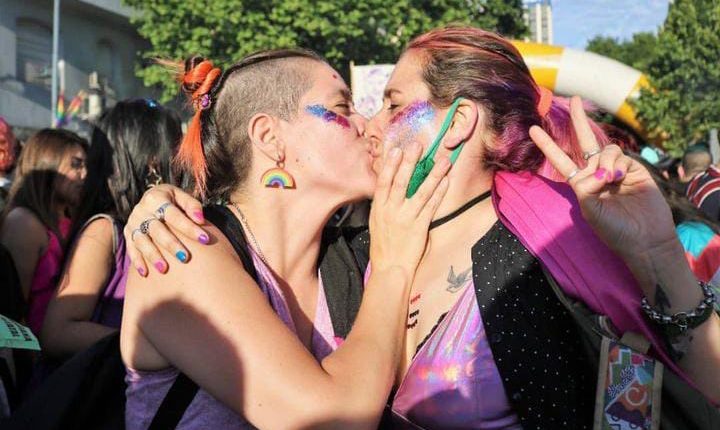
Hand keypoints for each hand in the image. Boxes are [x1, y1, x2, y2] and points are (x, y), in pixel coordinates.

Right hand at [123, 184, 207, 275]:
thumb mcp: (181, 196)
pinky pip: (131, 249)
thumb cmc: (172, 200)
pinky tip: (145, 273)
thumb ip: (192, 205)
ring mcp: (133, 223)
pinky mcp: (128, 234)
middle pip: (157, 230)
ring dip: (153, 255)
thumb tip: (201, 219)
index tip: (204, 239)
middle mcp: (141, 210)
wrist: (151, 198)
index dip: (189, 227)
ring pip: (142, 241)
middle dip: (171, 244)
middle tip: (185, 258)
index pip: (174, 215)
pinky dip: (137, 261)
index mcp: (156, 198)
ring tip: (164, 269)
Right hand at [369, 142, 449, 278]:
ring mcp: (406, 218)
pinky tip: (446, 182)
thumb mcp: (376, 222)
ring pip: (421, 192)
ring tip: (443, 161)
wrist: (390, 268)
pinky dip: (439, 193)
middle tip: (418, 145)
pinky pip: (431, 207)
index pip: (383, 182)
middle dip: (410, 162)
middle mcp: (391, 211)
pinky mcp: (419, 227)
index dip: (390, 165)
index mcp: (379, 209)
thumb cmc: (383, 245)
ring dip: (433, 175)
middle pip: (401, 182)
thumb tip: (388, 185)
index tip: (396, 149)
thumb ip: (383, 204)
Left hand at [529, 96, 677, 261]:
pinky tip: (618, 178)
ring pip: (603, 150)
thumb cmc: (614, 230)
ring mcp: (616, 170)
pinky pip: (618, 156)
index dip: (548, 145)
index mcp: (581, 184)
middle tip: (573, 99)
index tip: (533, 130)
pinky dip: (615, 165)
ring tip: (610, 181)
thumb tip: (599, 168)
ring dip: (603, 162)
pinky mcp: (634, 168)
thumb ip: (586, 185)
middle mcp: (597, 174)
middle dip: (579, 120)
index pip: (562, 160)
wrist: (645, 238)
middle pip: (585, 141)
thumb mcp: (589, 208)